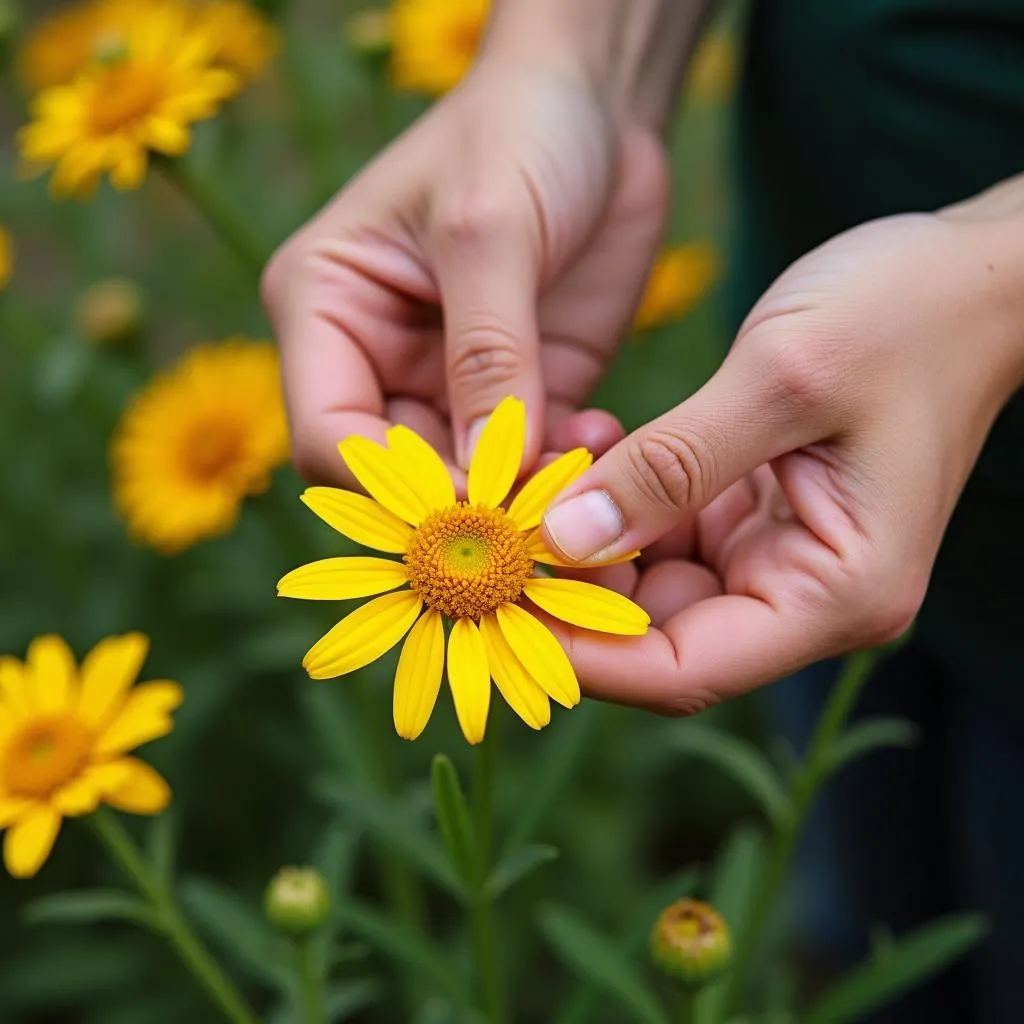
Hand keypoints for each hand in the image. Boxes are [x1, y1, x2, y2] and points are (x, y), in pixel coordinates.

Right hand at [261, 60, 668, 482]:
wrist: (596, 103)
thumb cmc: (516, 130)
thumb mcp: (490, 229)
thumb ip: (486, 353)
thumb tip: (492, 472)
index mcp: (325, 310)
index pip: (327, 437)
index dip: (390, 488)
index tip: (470, 508)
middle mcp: (376, 358)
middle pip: (396, 476)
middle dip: (463, 505)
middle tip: (535, 517)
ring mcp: (450, 381)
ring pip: (467, 482)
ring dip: (521, 495)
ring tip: (582, 475)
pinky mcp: (520, 391)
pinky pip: (530, 461)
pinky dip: (562, 470)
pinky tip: (601, 438)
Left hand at [541, 210, 1023, 712]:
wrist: (975, 275)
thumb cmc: (906, 313)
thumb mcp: (781, 378)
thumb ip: (670, 468)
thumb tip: (563, 543)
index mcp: (835, 592)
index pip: (684, 667)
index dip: (582, 654)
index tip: (494, 610)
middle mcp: (806, 593)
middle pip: (657, 635)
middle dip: (568, 594)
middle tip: (485, 540)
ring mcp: (779, 556)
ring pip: (650, 586)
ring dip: (583, 543)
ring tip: (523, 484)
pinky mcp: (755, 514)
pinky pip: (663, 534)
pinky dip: (613, 504)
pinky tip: (576, 456)